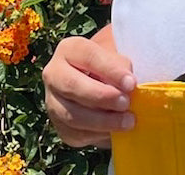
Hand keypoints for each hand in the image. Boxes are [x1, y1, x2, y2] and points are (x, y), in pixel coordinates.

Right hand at [43, 33, 136, 147]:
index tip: (131, 83)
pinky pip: (76, 134)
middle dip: (102, 96)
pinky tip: (116, 132)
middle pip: (73, 85)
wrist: (101, 81)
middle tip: (126, 103)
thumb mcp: (116, 56)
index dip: (110, 70)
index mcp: (69, 49)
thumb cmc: (111, 64)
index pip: (88, 56)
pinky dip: (98, 135)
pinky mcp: (59, 126)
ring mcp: (53, 102)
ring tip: (128, 121)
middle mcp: (54, 74)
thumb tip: (127, 85)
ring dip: (102, 121)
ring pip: (72, 115)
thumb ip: (120, 65)